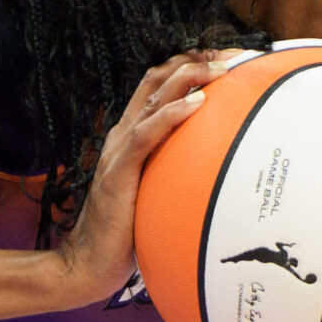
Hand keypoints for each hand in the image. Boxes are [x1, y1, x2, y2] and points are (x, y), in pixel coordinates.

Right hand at [53, 53, 225, 305]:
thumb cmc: (127, 233)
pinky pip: (146, 134)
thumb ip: (175, 173)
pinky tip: (197, 104)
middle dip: (195, 61)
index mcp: (131, 135)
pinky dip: (171, 115)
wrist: (89, 263)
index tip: (226, 61)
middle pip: (157, 79)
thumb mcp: (156, 192)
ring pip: (153, 98)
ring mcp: (118, 150)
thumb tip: (216, 170)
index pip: (159, 86)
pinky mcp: (118, 172)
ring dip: (189, 78)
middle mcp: (122, 134)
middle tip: (232, 57)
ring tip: (221, 70)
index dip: (190, 66)